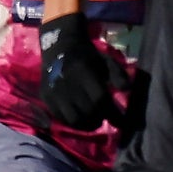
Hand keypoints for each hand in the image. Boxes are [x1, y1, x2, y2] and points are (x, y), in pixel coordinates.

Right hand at [39, 11, 128, 136]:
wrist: (58, 48)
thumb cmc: (87, 56)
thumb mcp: (106, 61)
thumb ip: (118, 75)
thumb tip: (127, 89)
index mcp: (83, 72)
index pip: (100, 99)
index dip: (112, 113)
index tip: (121, 120)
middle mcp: (67, 83)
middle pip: (88, 111)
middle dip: (100, 118)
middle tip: (104, 116)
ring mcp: (54, 92)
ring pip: (74, 119)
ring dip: (86, 123)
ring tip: (92, 120)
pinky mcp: (45, 97)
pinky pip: (60, 118)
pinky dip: (72, 122)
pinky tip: (79, 116)